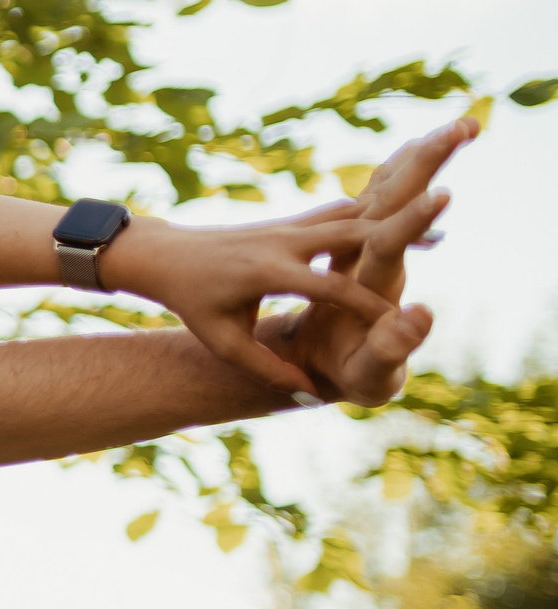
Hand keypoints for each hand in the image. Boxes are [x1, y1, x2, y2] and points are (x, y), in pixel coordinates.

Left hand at [101, 115, 477, 396]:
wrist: (165, 256)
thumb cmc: (193, 303)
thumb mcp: (222, 343)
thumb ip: (267, 370)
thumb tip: (310, 396)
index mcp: (268, 272)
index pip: (332, 289)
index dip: (369, 307)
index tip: (403, 323)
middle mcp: (282, 242)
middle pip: (351, 236)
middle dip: (394, 238)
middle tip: (443, 241)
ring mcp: (287, 226)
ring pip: (349, 215)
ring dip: (391, 218)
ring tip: (437, 220)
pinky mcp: (290, 221)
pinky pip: (338, 213)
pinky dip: (371, 213)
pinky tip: (404, 215)